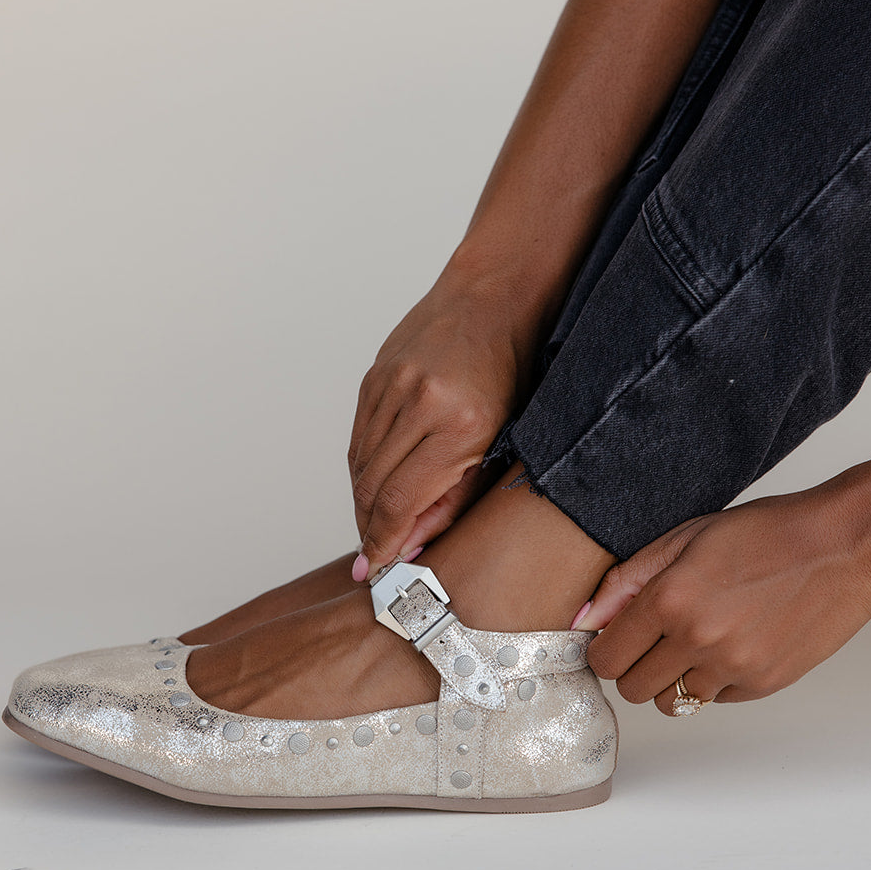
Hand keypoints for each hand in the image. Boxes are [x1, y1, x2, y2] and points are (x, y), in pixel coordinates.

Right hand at [348, 278, 536, 571]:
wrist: (492, 299)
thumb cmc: (512, 373)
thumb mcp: (500, 445)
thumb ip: (454, 500)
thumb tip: (408, 547)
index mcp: (460, 423)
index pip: (401, 499)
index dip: (382, 541)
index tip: (372, 569)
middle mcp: (419, 401)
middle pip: (373, 485)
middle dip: (369, 529)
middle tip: (371, 558)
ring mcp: (390, 385)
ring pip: (359, 464)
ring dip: (362, 502)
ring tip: (372, 528)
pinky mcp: (374, 376)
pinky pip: (358, 437)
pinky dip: (362, 469)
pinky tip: (373, 487)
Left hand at [582, 480, 870, 715]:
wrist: (841, 547)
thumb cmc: (766, 533)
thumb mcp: (684, 538)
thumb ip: (626, 581)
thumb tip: (584, 619)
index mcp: (670, 598)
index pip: (605, 657)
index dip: (604, 649)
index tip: (613, 641)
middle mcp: (698, 638)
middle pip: (632, 689)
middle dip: (634, 667)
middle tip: (652, 641)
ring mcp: (732, 666)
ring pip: (672, 703)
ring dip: (673, 679)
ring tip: (695, 641)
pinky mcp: (762, 684)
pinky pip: (713, 700)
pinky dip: (712, 680)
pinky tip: (730, 643)